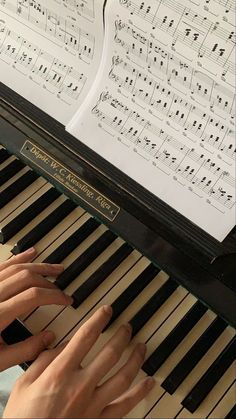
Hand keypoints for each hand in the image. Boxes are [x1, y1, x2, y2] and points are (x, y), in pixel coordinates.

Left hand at [0, 247, 71, 370]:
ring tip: (55, 268)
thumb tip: (50, 338)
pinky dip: (18, 258)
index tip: (66, 300)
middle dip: (49, 282)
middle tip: (62, 289)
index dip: (54, 296)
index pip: (34, 296)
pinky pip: (3, 265)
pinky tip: (31, 253)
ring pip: (16, 268)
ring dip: (38, 266)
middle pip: (27, 278)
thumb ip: (26, 350)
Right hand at [4, 306, 154, 417]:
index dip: (99, 319)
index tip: (106, 311)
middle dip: (122, 336)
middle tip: (127, 326)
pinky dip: (140, 393)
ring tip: (141, 347)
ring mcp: (93, 405)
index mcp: (61, 373)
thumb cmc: (23, 418)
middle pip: (110, 354)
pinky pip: (126, 406)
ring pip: (123, 377)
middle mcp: (81, 386)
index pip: (86, 337)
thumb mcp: (23, 384)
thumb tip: (61, 344)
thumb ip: (43, 360)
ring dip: (136, 359)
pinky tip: (149, 382)